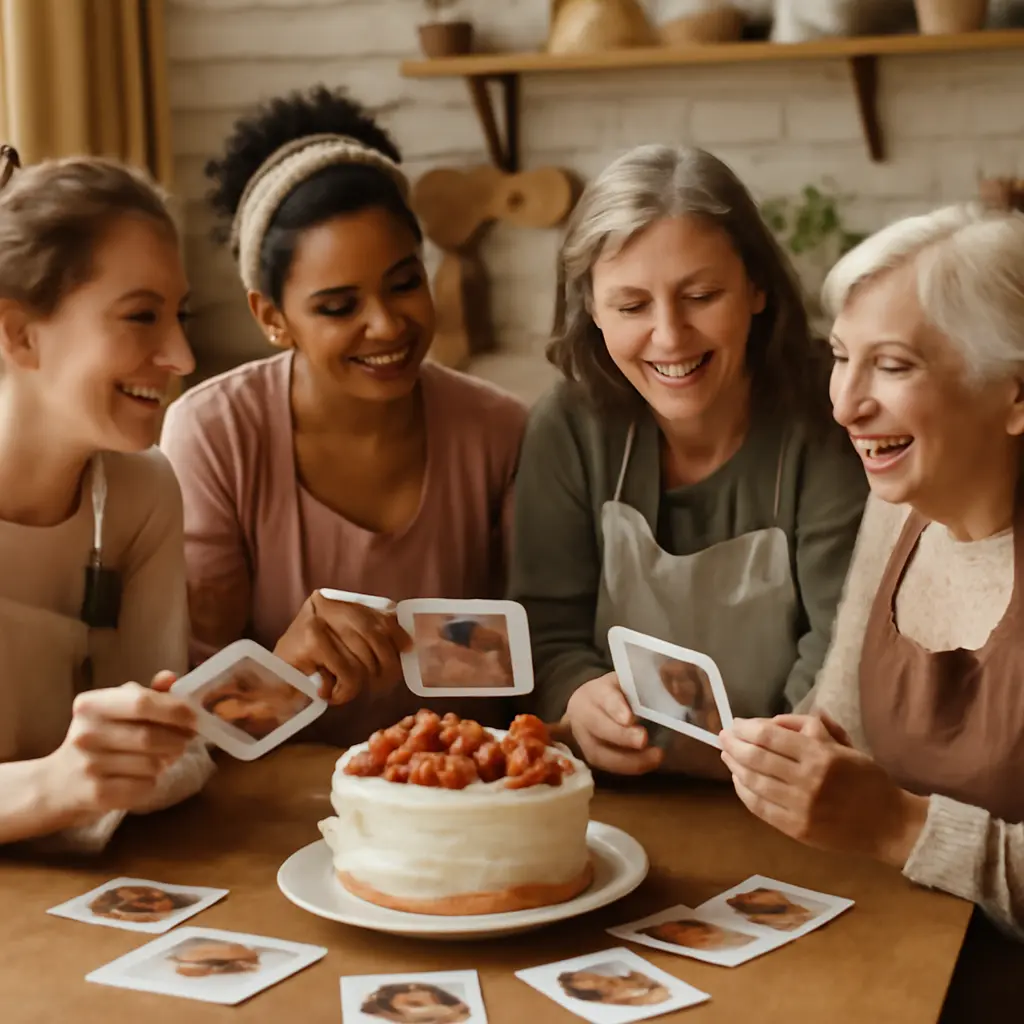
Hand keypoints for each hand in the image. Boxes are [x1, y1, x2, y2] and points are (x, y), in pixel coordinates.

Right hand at [43, 671, 196, 823]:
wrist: (58, 783)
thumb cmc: (98, 739)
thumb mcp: (114, 710)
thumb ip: (145, 694)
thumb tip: (170, 678)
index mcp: (92, 705)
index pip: (142, 702)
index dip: (175, 710)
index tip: (194, 717)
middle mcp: (86, 734)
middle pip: (151, 736)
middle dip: (178, 739)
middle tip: (186, 740)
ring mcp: (90, 766)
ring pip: (153, 764)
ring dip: (167, 761)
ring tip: (160, 758)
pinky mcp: (97, 795)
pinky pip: (146, 786)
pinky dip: (153, 781)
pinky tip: (142, 776)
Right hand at [274, 592, 410, 703]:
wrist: (267, 683)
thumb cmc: (309, 667)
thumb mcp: (342, 646)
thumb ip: (368, 638)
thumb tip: (407, 644)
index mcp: (335, 602)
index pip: (377, 614)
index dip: (396, 633)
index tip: (407, 649)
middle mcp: (325, 605)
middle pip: (374, 634)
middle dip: (384, 664)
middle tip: (380, 683)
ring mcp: (317, 620)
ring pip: (363, 656)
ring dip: (361, 683)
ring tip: (347, 691)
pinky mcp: (310, 641)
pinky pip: (348, 670)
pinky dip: (346, 689)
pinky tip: (331, 694)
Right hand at [565, 672, 662, 775]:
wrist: (588, 706)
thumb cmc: (616, 692)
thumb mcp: (625, 682)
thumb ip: (641, 687)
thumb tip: (671, 690)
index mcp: (595, 691)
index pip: (604, 698)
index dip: (616, 708)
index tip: (630, 718)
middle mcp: (584, 715)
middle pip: (600, 727)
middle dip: (623, 736)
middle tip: (643, 739)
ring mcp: (584, 739)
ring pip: (602, 753)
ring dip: (629, 759)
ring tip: (656, 756)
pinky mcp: (591, 757)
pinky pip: (609, 766)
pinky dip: (631, 767)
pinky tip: (650, 762)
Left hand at [719, 714, 927, 866]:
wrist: (888, 823)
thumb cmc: (865, 778)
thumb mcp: (842, 742)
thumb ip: (808, 726)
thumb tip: (772, 722)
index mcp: (820, 754)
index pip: (769, 736)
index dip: (746, 728)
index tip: (735, 723)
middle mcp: (807, 780)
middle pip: (755, 758)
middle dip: (733, 744)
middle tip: (723, 736)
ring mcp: (800, 807)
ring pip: (753, 782)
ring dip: (734, 766)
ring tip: (727, 755)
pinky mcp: (796, 829)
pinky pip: (759, 807)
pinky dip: (744, 791)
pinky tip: (739, 780)